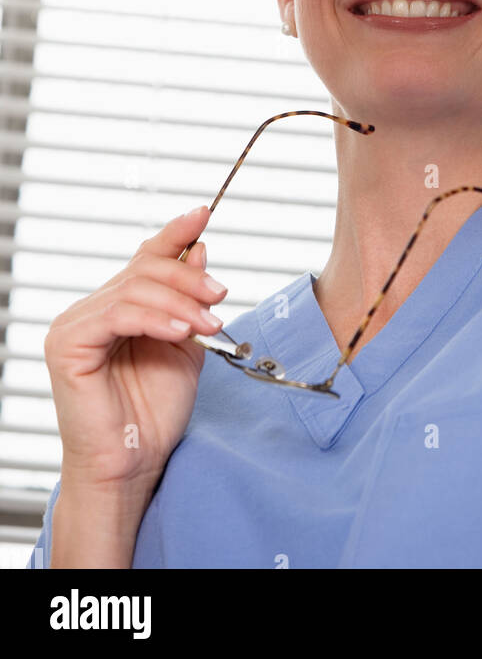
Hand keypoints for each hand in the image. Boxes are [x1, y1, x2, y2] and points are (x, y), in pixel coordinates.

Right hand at [43, 206, 225, 494]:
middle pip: (145, 268)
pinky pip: (118, 314)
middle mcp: (91, 309)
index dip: (175, 232)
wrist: (132, 463)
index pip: (145, 258)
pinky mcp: (67, 344)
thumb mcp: (186, 345)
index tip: (205, 212)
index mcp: (117, 307)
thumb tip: (199, 249)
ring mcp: (74, 324)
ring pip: (135, 288)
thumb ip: (190, 300)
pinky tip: (182, 331)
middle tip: (221, 296)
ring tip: (210, 325)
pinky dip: (156, 317)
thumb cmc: (154, 413)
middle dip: (189, 277)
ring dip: (182, 301)